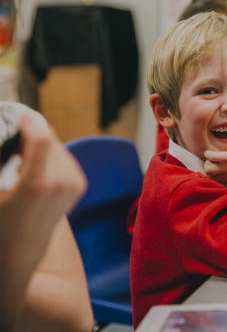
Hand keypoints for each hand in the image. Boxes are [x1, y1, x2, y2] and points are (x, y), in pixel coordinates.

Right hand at [1, 116, 86, 244]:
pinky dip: (50, 156)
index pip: (43, 139)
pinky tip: (35, 169)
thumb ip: (1, 160)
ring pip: (58, 146)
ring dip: (41, 146)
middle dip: (31, 136)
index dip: (30, 124)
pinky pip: (64, 157)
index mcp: (38, 184)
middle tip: (13, 148)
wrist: (22, 248)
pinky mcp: (79, 184)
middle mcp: (62, 182)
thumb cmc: (1, 222)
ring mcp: (74, 183)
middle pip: (49, 139)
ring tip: (21, 161)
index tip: (19, 118)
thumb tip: (5, 136)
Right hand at [204, 141, 226, 187]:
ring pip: (208, 170)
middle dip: (208, 171)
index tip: (215, 171)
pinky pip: (212, 157)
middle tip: (211, 163)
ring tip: (210, 158)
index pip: (218, 184)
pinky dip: (208, 154)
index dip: (214, 178)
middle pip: (210, 178)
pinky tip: (209, 152)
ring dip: (207, 163)